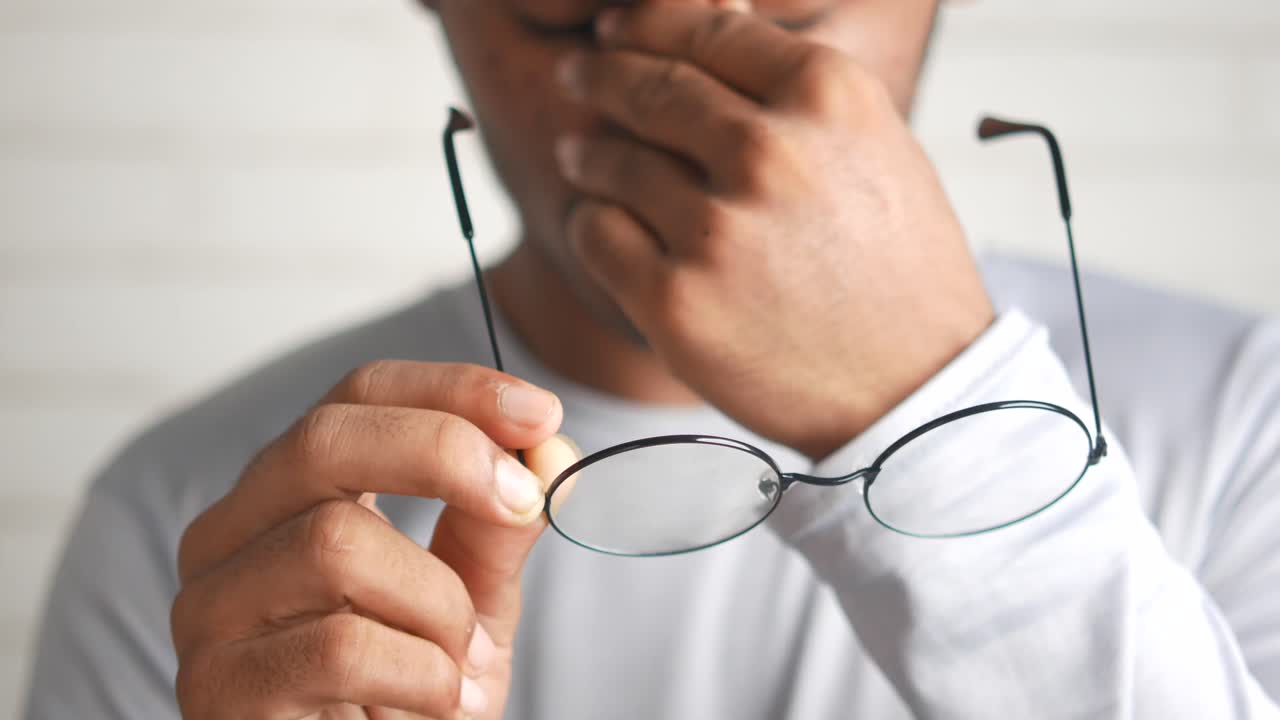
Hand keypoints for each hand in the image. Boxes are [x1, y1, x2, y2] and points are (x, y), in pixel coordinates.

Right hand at [171, 361, 576, 718]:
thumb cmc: (410, 695)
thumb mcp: (471, 602)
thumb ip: (497, 529)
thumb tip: (549, 453)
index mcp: (291, 494)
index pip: (357, 396)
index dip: (453, 390)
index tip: (543, 414)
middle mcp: (231, 535)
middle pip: (323, 440)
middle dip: (445, 455)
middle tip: (524, 502)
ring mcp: (210, 609)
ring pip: (335, 542)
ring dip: (439, 604)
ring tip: (464, 661)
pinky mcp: (216, 687)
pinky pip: (339, 645)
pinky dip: (422, 672)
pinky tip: (441, 700)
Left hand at [555, 3, 993, 458]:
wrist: (913, 390)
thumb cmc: (899, 268)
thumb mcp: (874, 147)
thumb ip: (794, 85)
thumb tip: (716, 18)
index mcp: (827, 97)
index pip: (704, 28)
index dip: (644, 23)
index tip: (615, 27)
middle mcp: (770, 152)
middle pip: (648, 86)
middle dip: (599, 75)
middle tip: (578, 77)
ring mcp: (717, 229)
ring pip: (610, 159)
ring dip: (587, 152)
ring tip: (579, 155)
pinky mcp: (675, 300)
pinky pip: (594, 233)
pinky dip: (589, 222)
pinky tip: (599, 223)